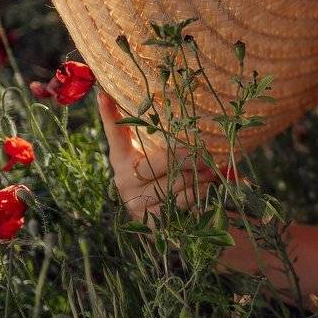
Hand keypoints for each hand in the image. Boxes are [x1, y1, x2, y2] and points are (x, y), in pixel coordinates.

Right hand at [96, 85, 220, 223]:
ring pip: (173, 184)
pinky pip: (179, 203)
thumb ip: (157, 139)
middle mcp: (124, 180)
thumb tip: (141, 107)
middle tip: (207, 153)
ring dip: (198, 176)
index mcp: (122, 159)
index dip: (109, 116)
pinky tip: (208, 187)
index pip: (115, 135)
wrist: (161, 223)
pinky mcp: (149, 220)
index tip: (104, 95)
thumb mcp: (155, 159)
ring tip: (214, 170)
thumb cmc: (160, 180)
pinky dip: (197, 194)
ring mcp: (135, 202)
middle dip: (188, 157)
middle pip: (160, 162)